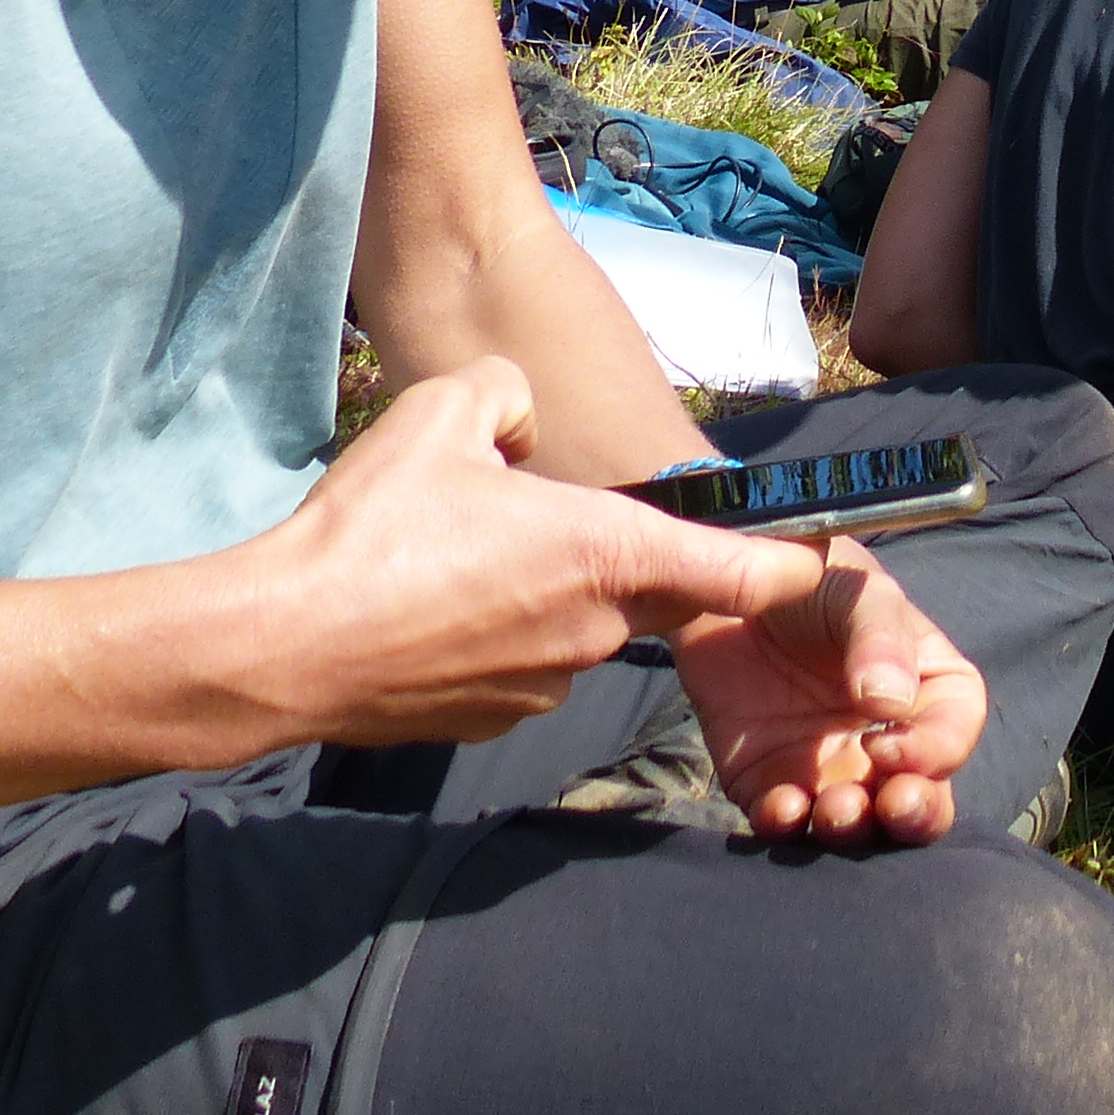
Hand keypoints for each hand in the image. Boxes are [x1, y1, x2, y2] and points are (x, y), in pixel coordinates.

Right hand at [229, 361, 857, 751]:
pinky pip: (524, 660)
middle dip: (613, 551)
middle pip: (646, 586)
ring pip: (577, 620)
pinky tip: (427, 606)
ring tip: (453, 557)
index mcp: (606, 553)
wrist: (284, 648)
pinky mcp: (492, 719)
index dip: (789, 566)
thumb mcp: (447, 410)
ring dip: (543, 589)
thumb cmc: (373, 527)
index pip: (737, 570)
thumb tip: (523, 423)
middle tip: (533, 517)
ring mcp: (545, 685)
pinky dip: (495, 631)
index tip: (829, 566)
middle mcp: (596, 629)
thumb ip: (512, 395)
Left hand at [672, 542, 985, 843]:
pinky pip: (786, 820)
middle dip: (917, 813)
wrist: (713, 582)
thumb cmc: (804, 573)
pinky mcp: (769, 782)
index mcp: (921, 682)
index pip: (955, 727)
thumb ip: (880, 637)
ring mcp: (827, 765)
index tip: (890, 744)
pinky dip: (788, 824)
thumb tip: (892, 707)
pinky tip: (780, 806)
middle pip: (924, 793)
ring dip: (856, 827)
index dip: (938, 747)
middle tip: (892, 805)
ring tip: (835, 811)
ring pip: (861, 820)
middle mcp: (883, 734)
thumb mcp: (853, 587)